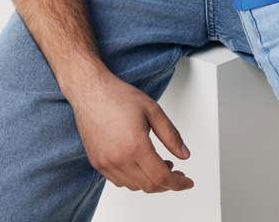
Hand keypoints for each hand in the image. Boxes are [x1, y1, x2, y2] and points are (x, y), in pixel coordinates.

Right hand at [70, 72, 192, 192]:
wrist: (91, 91)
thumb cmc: (118, 96)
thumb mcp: (153, 110)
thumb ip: (171, 135)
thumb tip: (184, 154)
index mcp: (135, 146)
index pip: (161, 177)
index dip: (178, 183)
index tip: (187, 183)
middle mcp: (119, 159)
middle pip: (149, 186)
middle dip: (167, 184)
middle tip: (177, 173)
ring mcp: (105, 163)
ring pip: (134, 186)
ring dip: (150, 181)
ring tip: (160, 165)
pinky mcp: (96, 163)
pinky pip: (119, 181)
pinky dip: (134, 179)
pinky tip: (140, 166)